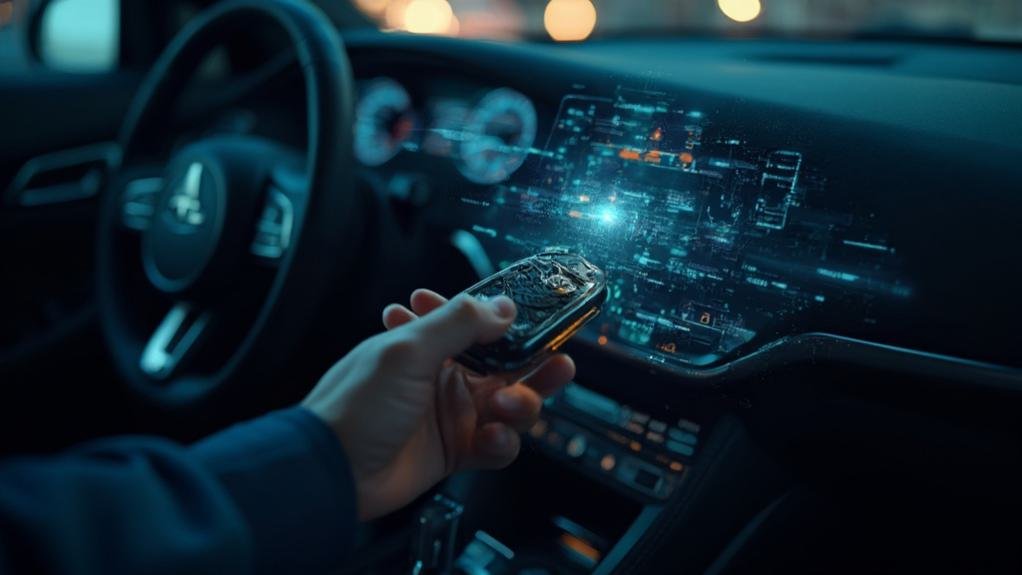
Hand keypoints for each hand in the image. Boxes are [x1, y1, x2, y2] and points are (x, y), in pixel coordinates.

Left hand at [301, 289, 574, 519]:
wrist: (332, 471)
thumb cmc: (356, 404)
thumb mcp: (407, 349)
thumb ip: (460, 323)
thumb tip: (504, 306)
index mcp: (430, 344)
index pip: (478, 323)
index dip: (509, 322)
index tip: (536, 320)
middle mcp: (445, 376)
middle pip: (507, 365)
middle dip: (535, 365)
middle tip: (556, 363)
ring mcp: (452, 415)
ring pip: (510, 405)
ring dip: (521, 405)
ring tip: (507, 407)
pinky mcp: (456, 452)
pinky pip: (498, 446)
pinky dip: (503, 443)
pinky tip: (489, 439)